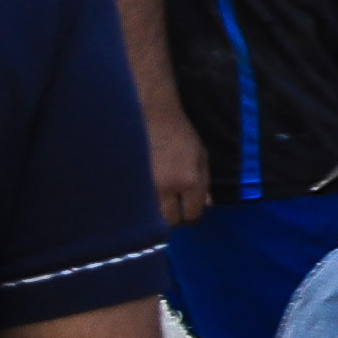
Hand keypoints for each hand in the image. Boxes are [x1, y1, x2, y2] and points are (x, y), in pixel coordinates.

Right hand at [138, 107, 216, 230]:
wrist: (153, 116)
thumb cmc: (180, 134)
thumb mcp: (201, 156)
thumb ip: (205, 183)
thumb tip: (206, 205)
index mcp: (190, 180)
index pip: (192, 215)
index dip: (190, 215)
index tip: (186, 210)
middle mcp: (168, 187)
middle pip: (171, 221)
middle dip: (173, 218)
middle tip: (171, 208)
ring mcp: (147, 185)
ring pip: (151, 217)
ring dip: (156, 213)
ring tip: (157, 203)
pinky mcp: (131, 182)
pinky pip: (138, 205)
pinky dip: (141, 205)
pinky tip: (143, 196)